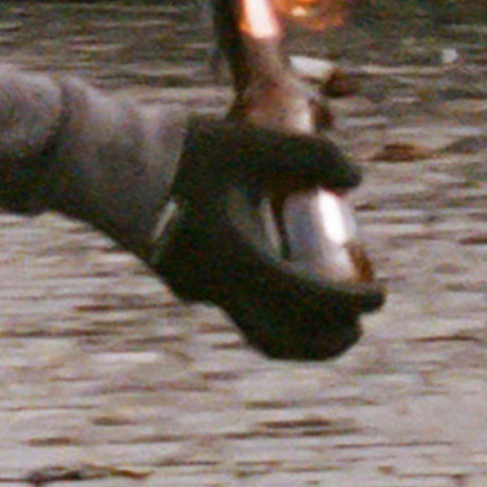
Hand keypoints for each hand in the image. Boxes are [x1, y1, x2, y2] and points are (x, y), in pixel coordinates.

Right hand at [144, 116, 380, 362]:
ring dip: (296, 333)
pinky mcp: (184, 279)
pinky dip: (269, 312)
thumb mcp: (253, 144)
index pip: (309, 300)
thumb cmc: (181, 153)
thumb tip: (355, 177)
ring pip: (256, 331)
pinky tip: (280, 285)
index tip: (378, 298)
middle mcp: (219, 288)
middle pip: (283, 339)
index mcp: (240, 261)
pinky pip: (236, 310)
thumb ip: (309, 154)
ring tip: (325, 317)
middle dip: (325, 341)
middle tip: (357, 326)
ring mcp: (198, 289)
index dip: (350, 304)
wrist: (107, 164)